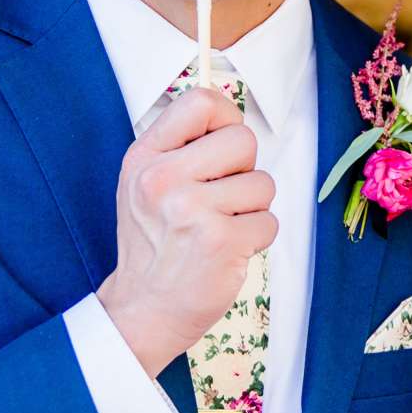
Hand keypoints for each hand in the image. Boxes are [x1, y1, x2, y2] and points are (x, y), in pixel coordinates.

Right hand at [97, 87, 278, 375]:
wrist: (143, 310)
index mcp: (145, 157)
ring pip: (262, 184)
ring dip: (251, 209)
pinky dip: (256, 238)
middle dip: (244, 169)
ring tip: (220, 228)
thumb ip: (179, 148)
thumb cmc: (153, 244)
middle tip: (222, 197)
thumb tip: (230, 117)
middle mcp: (163, 179)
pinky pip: (268, 222)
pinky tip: (227, 250)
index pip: (200, 102)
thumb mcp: (143, 185)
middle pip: (243, 140)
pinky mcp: (221, 242)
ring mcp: (191, 210)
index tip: (223, 145)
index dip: (226, 119)